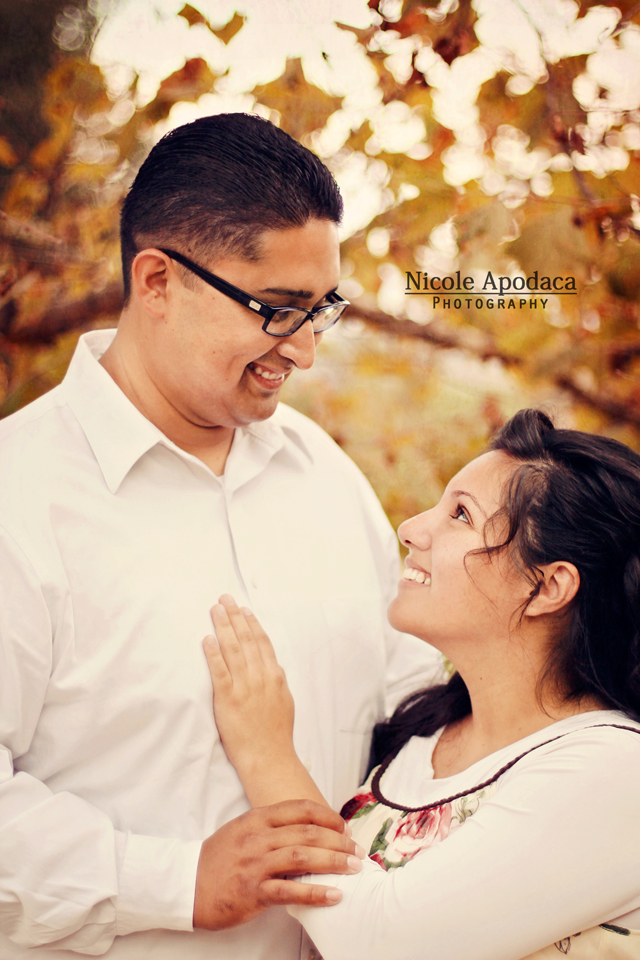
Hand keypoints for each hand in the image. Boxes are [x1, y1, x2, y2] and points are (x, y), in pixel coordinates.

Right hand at [193, 800, 363, 928]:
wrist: (186, 885)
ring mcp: (254, 865)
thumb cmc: (217, 859)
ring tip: (353, 868)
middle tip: (357, 851)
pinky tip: (333, 895)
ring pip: (302, 857)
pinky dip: (315, 893)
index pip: (300, 809)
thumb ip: (271, 827)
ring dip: (333, 862)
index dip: (327, 816)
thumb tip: (308, 830)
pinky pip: (289, 891)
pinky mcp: (252, 892)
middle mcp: (257, 838)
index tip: (344, 827)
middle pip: (307, 833)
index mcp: (256, 819)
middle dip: (338, 841)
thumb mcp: (242, 831)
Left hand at [204, 596, 294, 778]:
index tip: (243, 609)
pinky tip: (207, 639)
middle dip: (234, 617)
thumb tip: (274, 667)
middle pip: (246, 639)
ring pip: (233, 649)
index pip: (262, 642)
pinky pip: (219, 671)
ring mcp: (244, 687)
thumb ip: (278, 681)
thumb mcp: (285, 702)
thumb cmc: (276, 734)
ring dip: (223, 627)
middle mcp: (260, 677)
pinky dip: (213, 653)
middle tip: (224, 599)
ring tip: (215, 610)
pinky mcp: (228, 699)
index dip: (251, 623)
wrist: (269, 757)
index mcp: (274, 676)